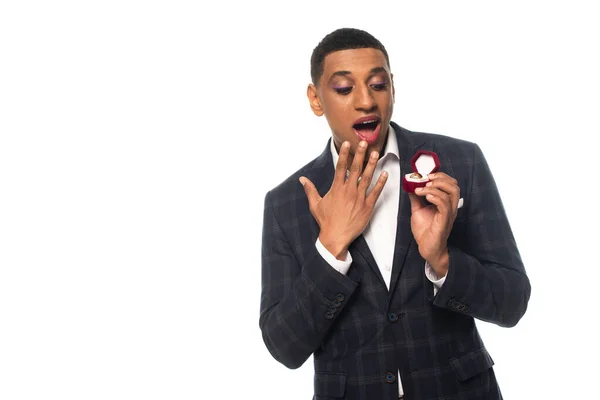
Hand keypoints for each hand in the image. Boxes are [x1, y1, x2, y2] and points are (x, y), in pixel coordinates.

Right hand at [299, 141, 387, 259]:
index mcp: (337, 188)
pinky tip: (385, 174)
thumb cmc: (325, 221)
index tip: (347, 143)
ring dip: (372, 165)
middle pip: (356, 169)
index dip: (344, 154)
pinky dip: (381, 183)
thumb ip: (310, 190)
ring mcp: (359, 198)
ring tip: (376, 153)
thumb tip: (302, 179)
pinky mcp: (367, 207)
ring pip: (367, 178)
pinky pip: (375, 192)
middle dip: (360, 154)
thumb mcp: (315, 204)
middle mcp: (349, 191)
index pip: (341, 167)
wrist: (335, 236)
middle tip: (365, 142)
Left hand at [408, 172, 459, 275]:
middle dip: (440, 179)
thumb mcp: (418, 210)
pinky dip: (435, 197)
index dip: (440, 176)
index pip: (450, 183)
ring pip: (452, 192)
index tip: (426, 175)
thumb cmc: (425, 231)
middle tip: (426, 180)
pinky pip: (445, 205)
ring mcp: (449, 213)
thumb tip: (411, 186)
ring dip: (436, 187)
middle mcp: (450, 207)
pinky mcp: (445, 220)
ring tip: (423, 189)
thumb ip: (416, 198)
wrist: (427, 248)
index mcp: (446, 203)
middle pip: (454, 185)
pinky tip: (426, 197)